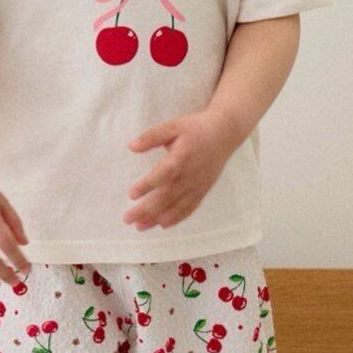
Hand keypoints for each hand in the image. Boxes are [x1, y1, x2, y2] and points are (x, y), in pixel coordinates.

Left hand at [123, 110, 236, 230]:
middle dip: (146, 210)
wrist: (225, 133)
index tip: (131, 194)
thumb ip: (152, 136)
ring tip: (139, 227)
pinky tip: (163, 225)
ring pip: (177, 206)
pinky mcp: (203, 190)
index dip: (148, 185)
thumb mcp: (173, 126)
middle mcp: (190, 175)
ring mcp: (197, 185)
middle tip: (127, 219)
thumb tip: (131, 146)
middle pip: (166, 196)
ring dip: (158, 218)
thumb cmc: (196, 128)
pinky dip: (177, 218)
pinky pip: (190, 208)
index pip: (163, 174)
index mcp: (181, 158)